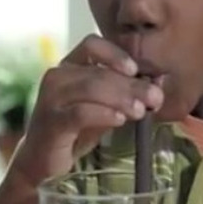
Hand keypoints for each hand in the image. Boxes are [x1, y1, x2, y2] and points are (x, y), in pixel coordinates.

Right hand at [9, 34, 163, 185]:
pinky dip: (103, 114)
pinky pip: (79, 113)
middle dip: (131, 85)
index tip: (136, 70)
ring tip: (141, 111)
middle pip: (98, 71)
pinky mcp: (51, 122)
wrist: (44, 159)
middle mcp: (57, 76)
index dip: (115, 53)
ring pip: (90, 88)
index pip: (91, 44)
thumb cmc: (77, 129)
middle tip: (154, 98)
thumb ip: (126, 95)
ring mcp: (51, 99)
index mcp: (70, 66)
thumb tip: (158, 84)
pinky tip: (119, 120)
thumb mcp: (104, 107)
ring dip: (121, 98)